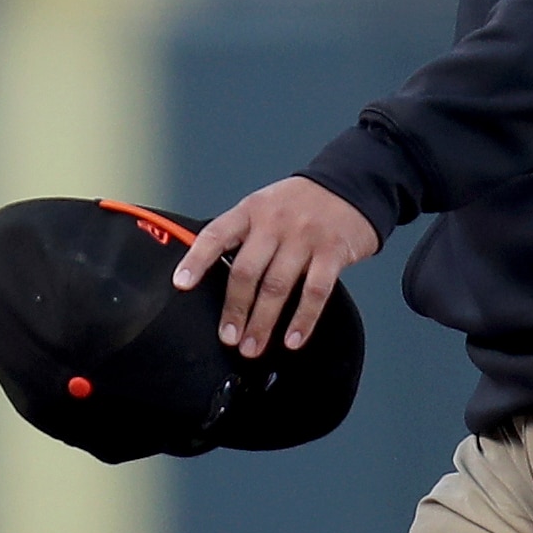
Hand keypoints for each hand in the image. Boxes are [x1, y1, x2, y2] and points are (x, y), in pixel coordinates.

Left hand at [175, 176, 379, 353]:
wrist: (350, 185)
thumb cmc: (299, 204)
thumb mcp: (263, 206)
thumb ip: (241, 235)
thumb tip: (209, 274)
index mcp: (250, 211)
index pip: (216, 235)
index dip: (196, 260)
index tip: (181, 284)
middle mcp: (274, 223)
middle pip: (247, 271)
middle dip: (235, 309)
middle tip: (228, 338)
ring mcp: (304, 237)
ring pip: (277, 286)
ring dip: (263, 322)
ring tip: (252, 347)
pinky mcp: (332, 252)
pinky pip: (315, 292)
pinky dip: (303, 320)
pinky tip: (292, 339)